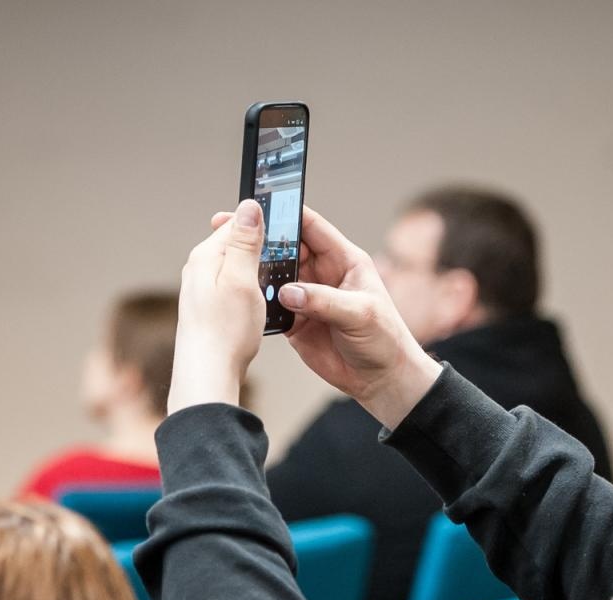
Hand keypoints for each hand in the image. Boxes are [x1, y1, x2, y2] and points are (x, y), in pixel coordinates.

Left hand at [170, 199, 267, 412]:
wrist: (207, 375)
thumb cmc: (225, 331)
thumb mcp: (242, 279)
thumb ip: (244, 242)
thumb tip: (249, 206)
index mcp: (205, 256)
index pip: (237, 223)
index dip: (263, 227)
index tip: (286, 234)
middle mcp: (199, 270)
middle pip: (237, 246)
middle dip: (261, 253)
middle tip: (282, 267)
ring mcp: (202, 290)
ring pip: (236, 269)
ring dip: (257, 276)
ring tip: (269, 292)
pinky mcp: (208, 310)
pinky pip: (233, 290)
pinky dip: (249, 294)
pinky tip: (257, 309)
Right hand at [208, 206, 441, 428]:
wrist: (381, 379)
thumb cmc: (384, 339)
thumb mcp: (359, 313)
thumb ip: (324, 300)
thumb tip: (288, 292)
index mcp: (343, 260)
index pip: (311, 226)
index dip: (287, 213)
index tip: (260, 206)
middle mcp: (323, 274)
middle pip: (286, 247)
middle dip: (261, 239)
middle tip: (231, 232)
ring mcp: (307, 297)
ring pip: (275, 275)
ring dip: (255, 270)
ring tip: (229, 263)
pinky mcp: (296, 321)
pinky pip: (271, 306)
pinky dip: (257, 302)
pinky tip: (239, 297)